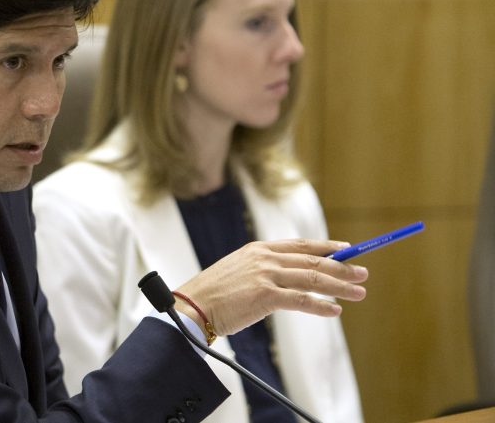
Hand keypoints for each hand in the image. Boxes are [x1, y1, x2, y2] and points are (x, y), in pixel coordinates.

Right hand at [174, 239, 367, 337]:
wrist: (192, 306)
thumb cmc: (212, 294)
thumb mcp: (237, 271)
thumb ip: (261, 270)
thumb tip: (286, 278)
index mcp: (258, 249)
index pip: (300, 245)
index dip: (326, 247)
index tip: (346, 249)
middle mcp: (265, 258)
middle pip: (312, 261)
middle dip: (341, 267)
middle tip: (363, 274)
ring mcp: (265, 275)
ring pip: (312, 279)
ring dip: (339, 286)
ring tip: (359, 293)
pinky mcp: (265, 296)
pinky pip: (301, 300)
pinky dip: (321, 306)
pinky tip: (335, 311)